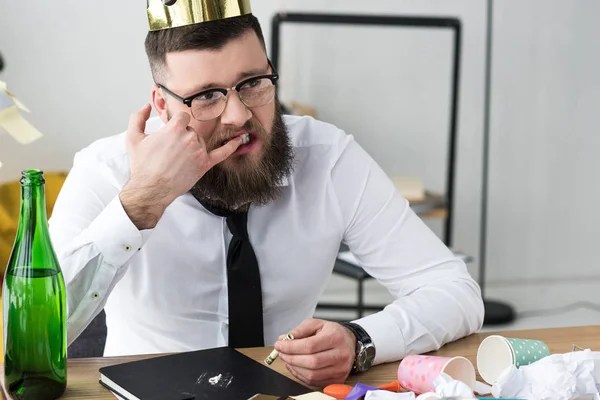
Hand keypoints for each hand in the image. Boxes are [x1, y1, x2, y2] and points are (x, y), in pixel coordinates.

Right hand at [120, 104, 243, 228]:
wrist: (151, 189)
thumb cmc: (142, 166)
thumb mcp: (133, 138)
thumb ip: (137, 117)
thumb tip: (145, 106)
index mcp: (174, 128)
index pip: (183, 117)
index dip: (176, 124)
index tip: (172, 131)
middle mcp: (190, 137)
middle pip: (191, 129)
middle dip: (182, 136)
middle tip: (170, 150)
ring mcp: (199, 151)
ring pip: (201, 140)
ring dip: (192, 145)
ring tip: (178, 158)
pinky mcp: (205, 164)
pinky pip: (222, 153)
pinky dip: (232, 146)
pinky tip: (240, 140)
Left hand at [274, 319, 355, 386]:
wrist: (350, 342)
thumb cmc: (332, 332)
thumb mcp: (316, 324)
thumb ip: (299, 330)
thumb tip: (284, 339)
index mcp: (335, 337)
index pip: (310, 346)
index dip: (291, 347)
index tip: (279, 345)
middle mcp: (341, 354)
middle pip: (311, 362)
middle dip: (291, 358)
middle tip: (281, 353)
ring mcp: (340, 369)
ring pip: (312, 375)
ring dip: (295, 368)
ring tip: (288, 359)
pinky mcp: (338, 379)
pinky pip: (315, 382)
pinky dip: (301, 376)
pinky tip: (296, 367)